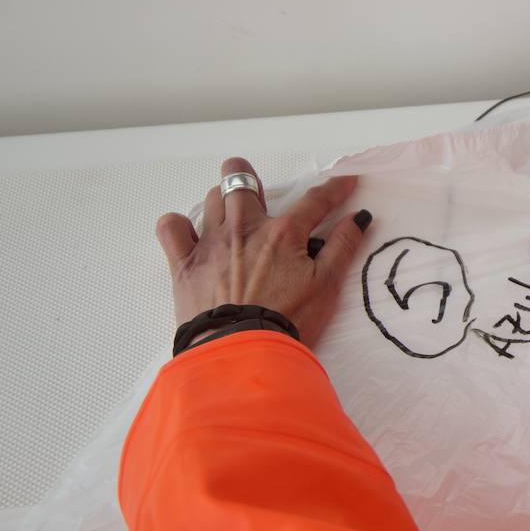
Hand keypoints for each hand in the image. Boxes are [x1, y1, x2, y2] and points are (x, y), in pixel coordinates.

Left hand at [155, 157, 371, 345]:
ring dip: (222, 201)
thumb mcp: (326, 285)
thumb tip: (358, 218)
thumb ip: (342, 247)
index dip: (334, 188)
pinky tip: (191, 234)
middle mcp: (244, 228)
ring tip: (232, 218)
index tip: (346, 182)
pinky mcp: (184, 263)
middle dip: (251, 178)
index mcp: (283, 233)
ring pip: (210, 198)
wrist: (243, 352)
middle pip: (240, 178)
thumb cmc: (288, 321)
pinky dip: (179, 225)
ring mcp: (210, 243)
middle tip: (262, 197)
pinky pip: (171, 227)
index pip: (314, 200)